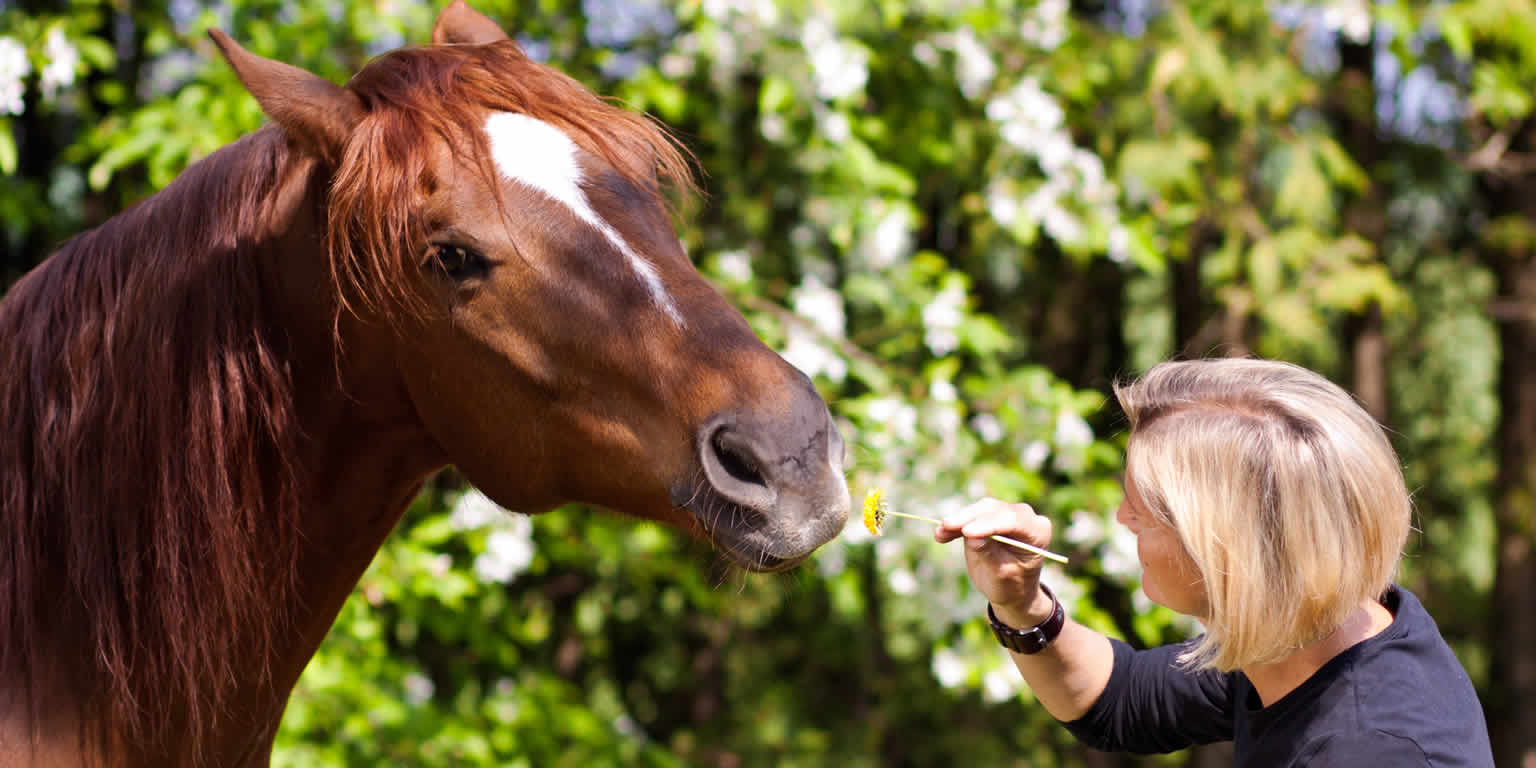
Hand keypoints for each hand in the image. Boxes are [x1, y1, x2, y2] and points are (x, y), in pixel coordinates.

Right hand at [935, 498, 1054, 625]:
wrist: (1011, 591)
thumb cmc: (1011, 586)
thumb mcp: (1001, 575)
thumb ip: (989, 554)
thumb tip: (971, 536)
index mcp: (1038, 531)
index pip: (1013, 521)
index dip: (989, 524)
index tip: (967, 532)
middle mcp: (1025, 517)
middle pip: (995, 510)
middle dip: (969, 518)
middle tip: (946, 526)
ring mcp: (1007, 514)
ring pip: (981, 510)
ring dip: (958, 520)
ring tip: (940, 532)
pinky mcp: (990, 517)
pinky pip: (971, 516)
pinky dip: (956, 524)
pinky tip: (941, 534)